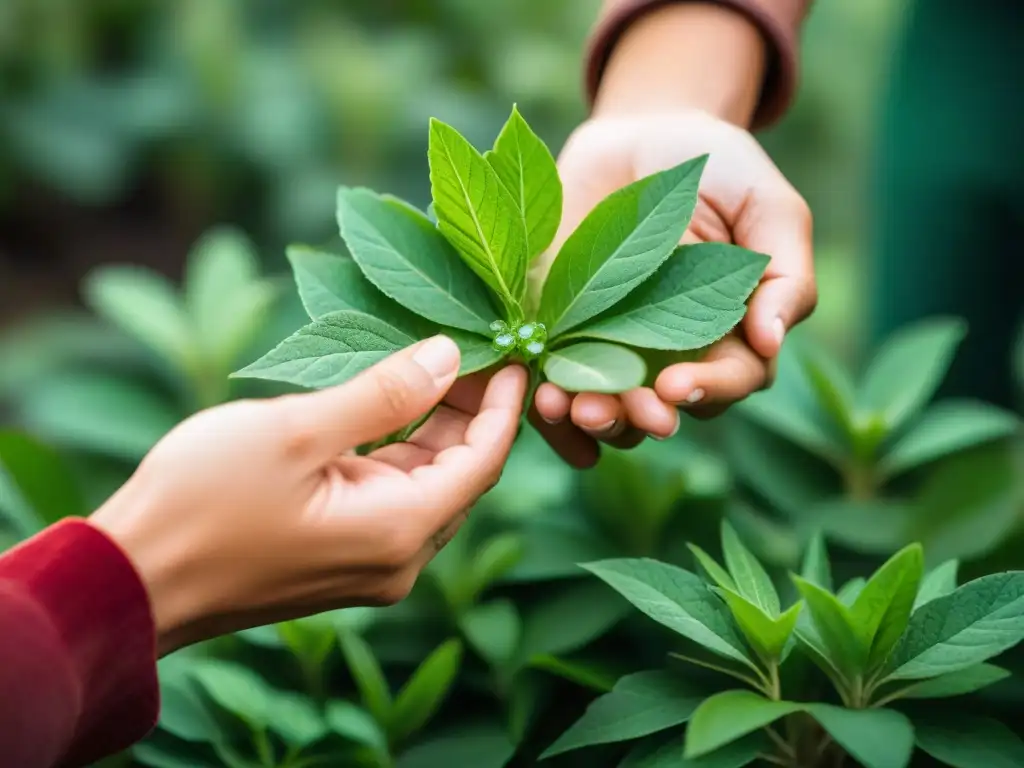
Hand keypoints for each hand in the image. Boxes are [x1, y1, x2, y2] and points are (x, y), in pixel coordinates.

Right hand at [90, 336, 525, 654]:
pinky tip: (390, 409)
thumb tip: (449, 356)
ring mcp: (370, 566)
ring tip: (434, 366)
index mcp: (399, 530)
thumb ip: (384, 394)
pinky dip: (398, 454)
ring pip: (426, 486)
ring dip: (435, 430)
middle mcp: (398, 560)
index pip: (483, 461)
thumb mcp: (297, 431)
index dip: (505, 405)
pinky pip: (390, 501)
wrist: (132, 580)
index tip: (515, 355)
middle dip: (471, 411)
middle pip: (461, 475)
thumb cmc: (204, 500)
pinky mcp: (341, 562)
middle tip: (471, 347)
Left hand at [532, 110, 815, 466]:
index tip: (675, 386)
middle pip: (663, 410)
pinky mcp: (559, 336)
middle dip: (638, 416)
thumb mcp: (765, 204)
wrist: (637, 135)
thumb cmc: (715, 168)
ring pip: (609, 410)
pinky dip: (547, 407)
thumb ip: (785, 272)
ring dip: (589, 418)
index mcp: (731, 333)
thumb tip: (775, 340)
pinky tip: (539, 398)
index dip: (706, 390)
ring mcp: (613, 350)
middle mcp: (673, 354)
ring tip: (566, 406)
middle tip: (615, 409)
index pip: (730, 380)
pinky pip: (555, 386)